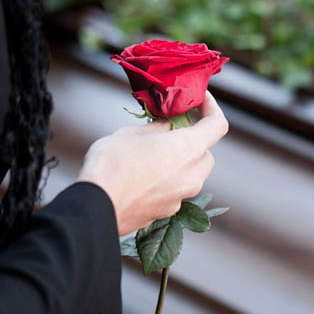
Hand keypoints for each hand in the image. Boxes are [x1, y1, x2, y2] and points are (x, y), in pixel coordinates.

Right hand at [77, 92, 228, 235]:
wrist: (96, 208)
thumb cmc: (111, 165)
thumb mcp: (131, 134)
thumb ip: (156, 128)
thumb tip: (167, 127)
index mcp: (188, 149)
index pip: (217, 125)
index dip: (212, 108)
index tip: (201, 100)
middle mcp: (192, 175)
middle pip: (206, 154)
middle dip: (193, 142)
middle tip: (170, 132)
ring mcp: (181, 197)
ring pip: (191, 175)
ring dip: (179, 163)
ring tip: (152, 155)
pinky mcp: (168, 212)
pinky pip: (175, 191)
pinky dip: (167, 181)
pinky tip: (143, 177)